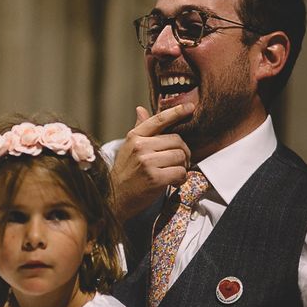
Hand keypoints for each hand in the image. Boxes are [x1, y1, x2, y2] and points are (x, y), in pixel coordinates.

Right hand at [111, 104, 193, 221]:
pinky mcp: (155, 178)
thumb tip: (140, 109)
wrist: (115, 198)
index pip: (158, 120)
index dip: (176, 112)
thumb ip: (139, 129)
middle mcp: (140, 146)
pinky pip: (180, 172)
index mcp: (134, 137)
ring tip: (174, 173)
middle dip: (183, 152)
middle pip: (176, 140)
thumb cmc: (125, 173)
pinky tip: (174, 182)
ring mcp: (147, 162)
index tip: (190, 107)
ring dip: (183, 166)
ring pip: (180, 156)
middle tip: (180, 162)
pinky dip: (181, 178)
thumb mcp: (128, 148)